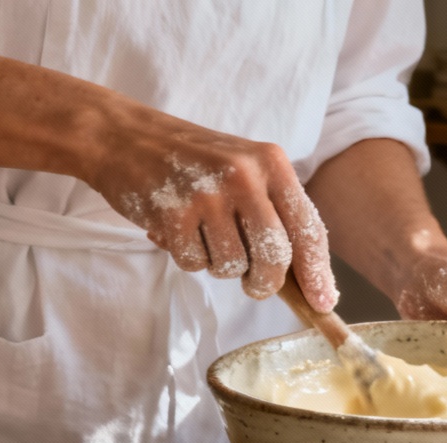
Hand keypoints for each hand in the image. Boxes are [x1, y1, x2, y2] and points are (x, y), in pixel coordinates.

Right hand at [89, 110, 337, 309]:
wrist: (123, 136)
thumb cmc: (192, 162)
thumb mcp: (244, 169)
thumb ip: (274, 211)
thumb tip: (306, 278)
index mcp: (271, 163)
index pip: (307, 227)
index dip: (317, 271)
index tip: (323, 302)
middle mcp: (244, 175)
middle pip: (275, 257)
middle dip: (265, 282)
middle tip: (253, 285)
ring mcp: (208, 194)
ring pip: (232, 266)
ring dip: (219, 265)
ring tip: (203, 235)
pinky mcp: (172, 213)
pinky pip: (194, 264)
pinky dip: (188, 258)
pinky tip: (178, 230)